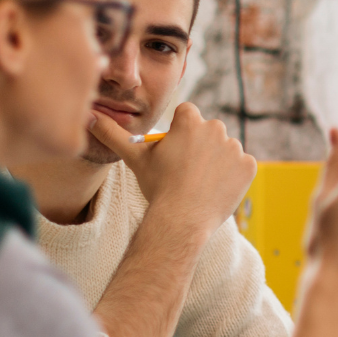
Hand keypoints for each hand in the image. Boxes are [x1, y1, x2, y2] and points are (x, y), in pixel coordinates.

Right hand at [90, 104, 256, 238]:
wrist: (182, 220)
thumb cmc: (158, 187)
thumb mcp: (134, 158)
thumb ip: (112, 134)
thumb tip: (88, 116)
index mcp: (189, 120)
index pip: (187, 116)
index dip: (181, 135)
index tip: (176, 153)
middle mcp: (216, 128)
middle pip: (208, 132)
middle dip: (200, 148)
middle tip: (186, 173)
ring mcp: (235, 147)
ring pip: (225, 150)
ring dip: (217, 163)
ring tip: (200, 184)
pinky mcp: (249, 166)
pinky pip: (241, 167)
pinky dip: (233, 178)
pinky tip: (216, 190)